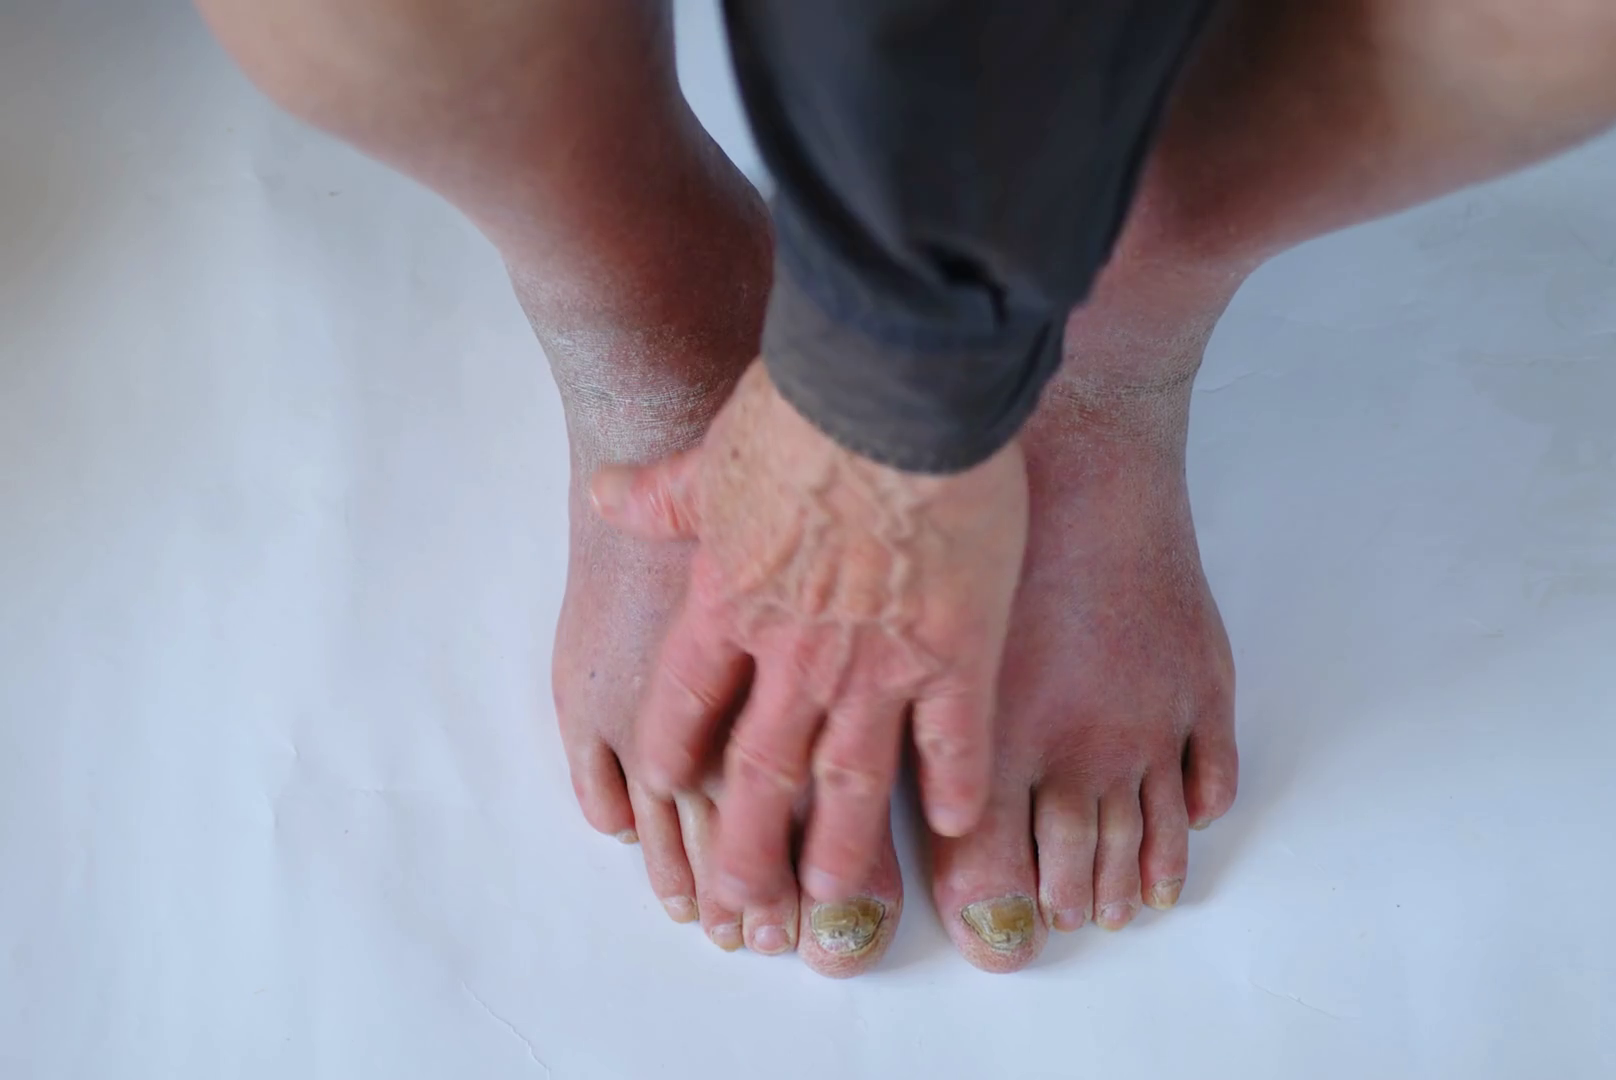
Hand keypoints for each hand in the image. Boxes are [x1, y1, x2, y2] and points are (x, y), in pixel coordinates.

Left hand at [589, 360, 1027, 905]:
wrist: (893, 389)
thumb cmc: (802, 408)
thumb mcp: (711, 452)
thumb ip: (662, 492)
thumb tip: (607, 491)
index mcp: (728, 603)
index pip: (688, 704)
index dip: (677, 754)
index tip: (674, 789)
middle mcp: (793, 653)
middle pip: (761, 771)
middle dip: (749, 845)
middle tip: (744, 904)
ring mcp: (875, 663)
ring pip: (850, 779)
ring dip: (840, 847)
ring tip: (833, 898)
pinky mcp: (955, 652)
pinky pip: (952, 741)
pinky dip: (953, 787)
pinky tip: (956, 827)